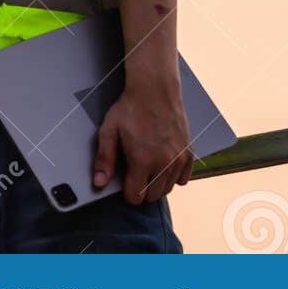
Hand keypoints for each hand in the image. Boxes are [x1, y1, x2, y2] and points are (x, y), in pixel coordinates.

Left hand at [93, 80, 194, 203]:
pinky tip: (162, 165)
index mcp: (142, 160)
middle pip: (152, 196)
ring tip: (146, 167)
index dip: (127, 193)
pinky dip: (173, 177)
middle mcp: (164, 163)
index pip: (136, 197)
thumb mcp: (109, 131)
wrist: (155, 91)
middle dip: (141, 190)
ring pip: (168, 189)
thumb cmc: (129, 109)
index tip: (124, 184)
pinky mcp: (189, 153)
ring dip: (156, 184)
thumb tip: (99, 183)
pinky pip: (183, 179)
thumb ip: (104, 160)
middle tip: (133, 174)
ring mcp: (179, 159)